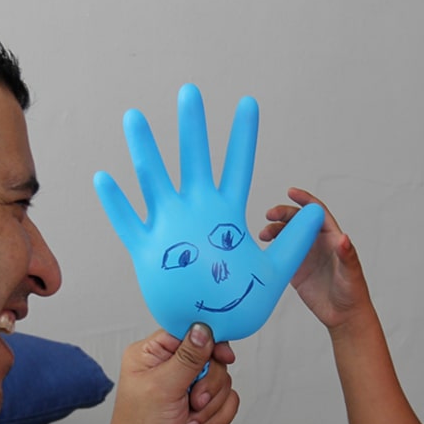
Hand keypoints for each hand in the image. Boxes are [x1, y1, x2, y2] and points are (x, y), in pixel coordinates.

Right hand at [94, 84, 323, 341]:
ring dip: (144, 149)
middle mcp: (196, 212)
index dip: (244, 136)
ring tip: (134, 116)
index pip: (239, 166)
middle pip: (194, 160)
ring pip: (154, 180)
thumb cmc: (240, 304)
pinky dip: (115, 202)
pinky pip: (127, 222)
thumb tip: (319, 212)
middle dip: (192, 127)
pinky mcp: (146, 250)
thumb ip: (294, 241)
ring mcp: (169, 227)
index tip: (248, 103)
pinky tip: (104, 177)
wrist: (209, 332)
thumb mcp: (275, 273)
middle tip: (190, 91)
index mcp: (227, 215)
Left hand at [105, 322, 237, 423]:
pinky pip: (228, 402)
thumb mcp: (162, 388)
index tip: (221, 354)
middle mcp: (171, 368)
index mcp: (151, 354)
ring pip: (223, 381)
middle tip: (193, 401)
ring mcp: (188, 388)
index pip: (186, 332)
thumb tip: (204, 329)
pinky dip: (216, 420)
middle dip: (207, 385)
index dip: (207, 341)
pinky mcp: (203, 407)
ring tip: (188, 422)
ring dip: (209, 408)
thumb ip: (188, 357)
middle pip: (212, 357)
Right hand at [260, 187, 370, 329]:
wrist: (343, 315)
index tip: (291, 192)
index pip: (316, 213)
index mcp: (331, 238)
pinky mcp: (295, 269)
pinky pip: (280, 253)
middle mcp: (317, 243)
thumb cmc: (352, 292)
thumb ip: (347, 255)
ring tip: (264, 234)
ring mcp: (305, 255)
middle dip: (283, 214)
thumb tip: (344, 238)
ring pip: (286, 235)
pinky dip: (271, 247)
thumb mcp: (351, 272)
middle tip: (270, 214)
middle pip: (297, 220)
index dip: (305, 201)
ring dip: (274, 230)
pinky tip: (261, 248)